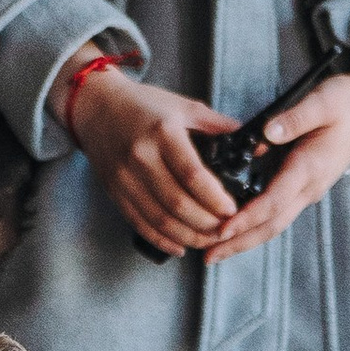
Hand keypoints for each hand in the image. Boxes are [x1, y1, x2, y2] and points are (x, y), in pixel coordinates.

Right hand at [69, 63, 242, 254]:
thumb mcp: (182, 106)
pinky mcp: (115, 191)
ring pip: (160, 219)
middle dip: (207, 224)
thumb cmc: (143, 105)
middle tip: (227, 230)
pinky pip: (139, 223)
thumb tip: (254, 141)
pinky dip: (162, 240)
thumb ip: (217, 124)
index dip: (215, 198)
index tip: (232, 209)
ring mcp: (125, 177)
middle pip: (178, 203)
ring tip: (210, 241)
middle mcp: (141, 156)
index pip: (193, 175)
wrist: (95, 106)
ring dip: (189, 236)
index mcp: (163, 132)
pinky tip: (181, 246)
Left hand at [204, 58, 349, 261]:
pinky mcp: (304, 186)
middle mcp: (310, 185)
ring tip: (215, 250)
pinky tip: (235, 229)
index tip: (223, 230)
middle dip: (240, 242)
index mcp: (311, 166)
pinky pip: (278, 212)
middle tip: (209, 256)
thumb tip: (269, 132)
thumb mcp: (323, 101)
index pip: (274, 200)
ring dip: (246, 239)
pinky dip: (255, 225)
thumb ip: (295, 118)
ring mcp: (308, 189)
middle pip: (272, 224)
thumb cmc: (347, 102)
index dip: (247, 217)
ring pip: (275, 222)